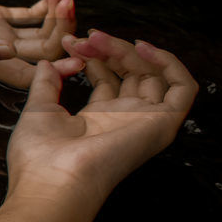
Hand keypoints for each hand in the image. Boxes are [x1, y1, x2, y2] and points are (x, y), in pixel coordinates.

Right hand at [0, 0, 76, 87]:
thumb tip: (6, 52)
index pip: (31, 76)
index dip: (57, 72)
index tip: (78, 58)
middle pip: (43, 51)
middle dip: (62, 31)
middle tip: (69, 7)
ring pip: (40, 31)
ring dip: (56, 15)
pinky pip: (26, 14)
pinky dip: (43, 5)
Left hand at [5, 32, 197, 221]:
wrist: (52, 182)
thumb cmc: (39, 156)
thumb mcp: (38, 109)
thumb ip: (46, 83)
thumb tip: (51, 61)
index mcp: (96, 121)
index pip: (107, 79)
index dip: (91, 55)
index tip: (69, 42)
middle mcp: (123, 120)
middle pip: (130, 74)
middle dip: (107, 48)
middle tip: (83, 38)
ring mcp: (143, 122)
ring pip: (153, 75)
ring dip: (129, 50)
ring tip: (98, 39)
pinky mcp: (161, 124)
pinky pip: (183, 88)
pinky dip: (170, 63)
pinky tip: (142, 48)